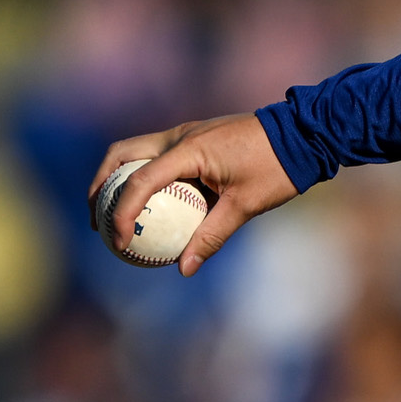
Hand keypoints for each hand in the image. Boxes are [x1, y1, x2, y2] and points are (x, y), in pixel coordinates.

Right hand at [93, 111, 295, 274]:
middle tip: (97, 222)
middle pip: (120, 156)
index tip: (120, 244)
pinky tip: (147, 205)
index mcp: (187, 149)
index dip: (122, 214)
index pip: (139, 181)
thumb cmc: (276, 168)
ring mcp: (183, 133)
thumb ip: (211, 236)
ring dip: (116, 179)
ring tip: (111, 213)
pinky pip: (154, 156)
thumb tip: (183, 269)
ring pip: (133, 152)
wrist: (303, 133)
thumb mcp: (245, 206)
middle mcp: (177, 135)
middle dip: (100, 188)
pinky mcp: (192, 138)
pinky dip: (141, 177)